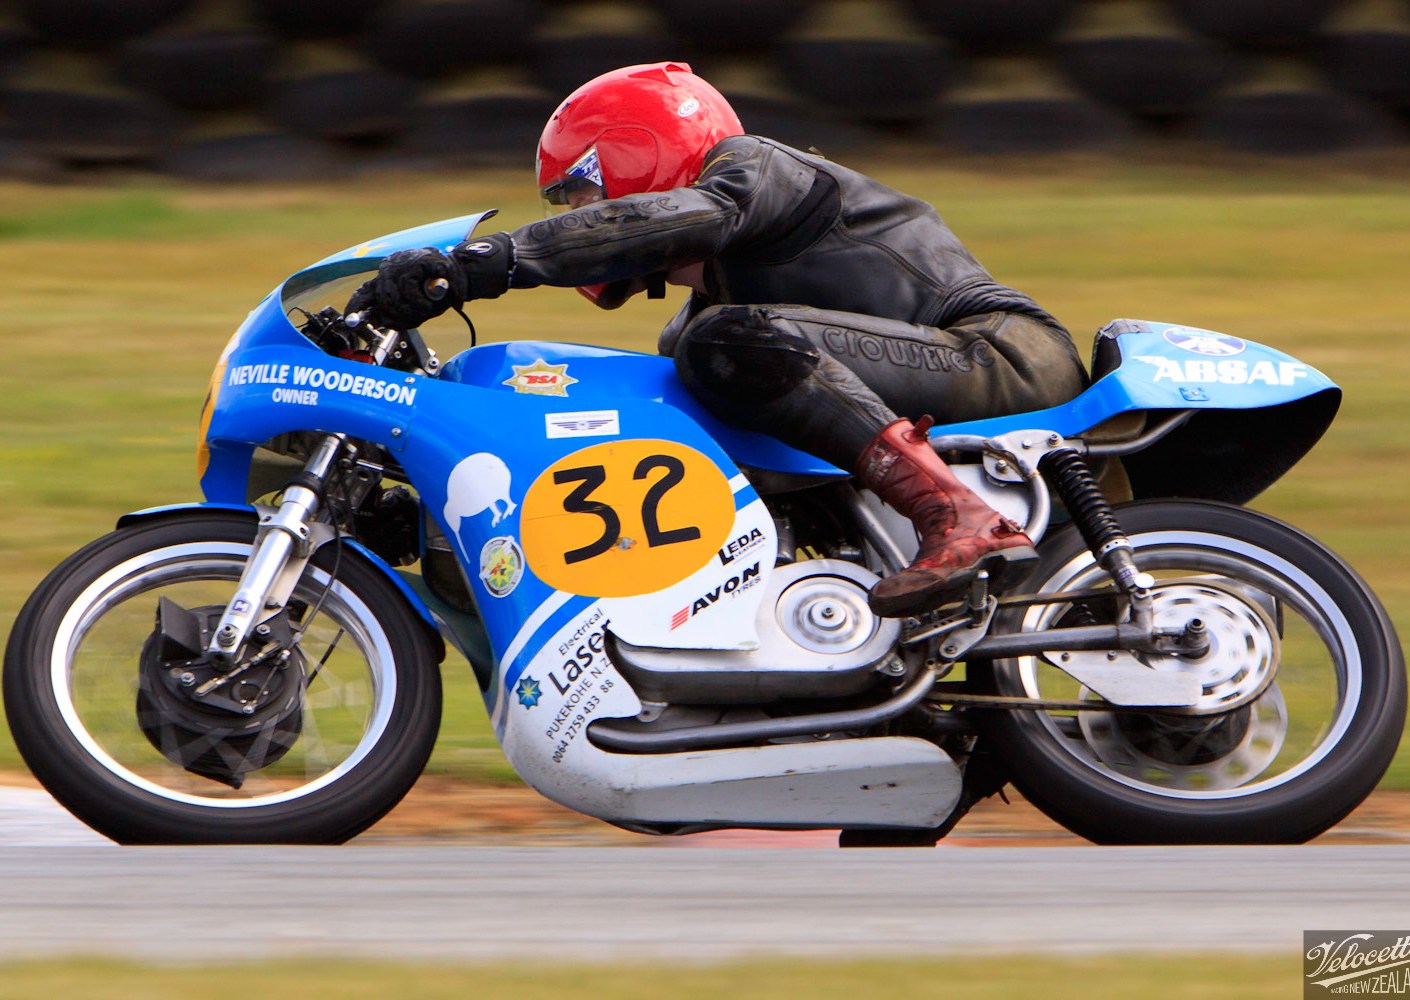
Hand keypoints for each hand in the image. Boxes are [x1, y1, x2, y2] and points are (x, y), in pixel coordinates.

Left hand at [345, 233, 513, 328]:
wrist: (464, 273)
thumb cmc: (442, 290)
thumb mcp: (417, 303)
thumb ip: (398, 310)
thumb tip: (378, 320)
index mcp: (388, 278)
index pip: (365, 293)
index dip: (357, 308)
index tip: (352, 320)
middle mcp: (389, 268)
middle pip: (382, 300)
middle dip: (398, 316)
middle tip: (417, 318)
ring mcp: (400, 263)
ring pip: (394, 298)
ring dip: (412, 310)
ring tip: (427, 309)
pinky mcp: (413, 262)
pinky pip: (407, 289)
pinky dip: (419, 300)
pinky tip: (429, 300)